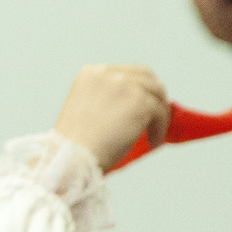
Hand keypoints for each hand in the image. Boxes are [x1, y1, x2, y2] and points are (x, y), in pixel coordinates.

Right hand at [50, 64, 170, 167]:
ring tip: (153, 135)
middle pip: (145, 76)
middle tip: (156, 116)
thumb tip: (137, 104)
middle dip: (154, 95)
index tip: (143, 105)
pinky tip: (153, 142)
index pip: (125, 73)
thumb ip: (108, 99)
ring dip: (160, 114)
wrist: (71, 158)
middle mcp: (106, 74)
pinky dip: (160, 128)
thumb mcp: (87, 110)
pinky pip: (160, 112)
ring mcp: (124, 85)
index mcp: (90, 74)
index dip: (137, 88)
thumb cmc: (75, 145)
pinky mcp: (140, 101)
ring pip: (156, 93)